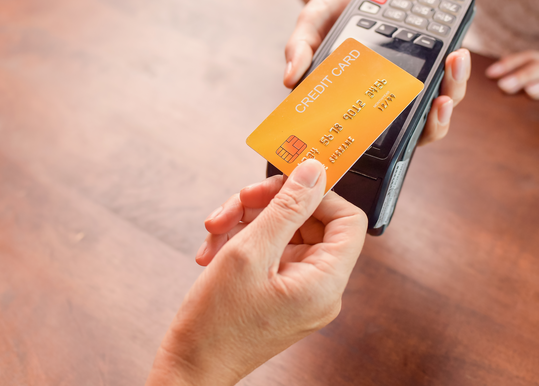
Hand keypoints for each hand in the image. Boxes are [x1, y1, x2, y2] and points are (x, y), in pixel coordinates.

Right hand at [146, 160, 367, 385]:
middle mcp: (320, 287)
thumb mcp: (249, 253)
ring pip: (285, 232)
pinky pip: (271, 251)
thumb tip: (313, 172)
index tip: (287, 181)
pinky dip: (243, 242)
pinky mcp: (281, 292)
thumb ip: (286, 207)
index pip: (347, 219)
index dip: (319, 193)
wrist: (190, 367)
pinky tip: (214, 251)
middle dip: (269, 205)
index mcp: (325, 282)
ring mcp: (300, 290)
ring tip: (215, 232)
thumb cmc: (216, 324)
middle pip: (310, 220)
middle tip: (238, 202)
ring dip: (248, 222)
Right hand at [284, 0, 470, 146]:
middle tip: (441, 100)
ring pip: (440, 100)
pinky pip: (447, 75)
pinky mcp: (428, 60)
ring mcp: (411, 81)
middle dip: (437, 118)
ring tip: (455, 65)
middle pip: (420, 125)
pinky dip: (455, 68)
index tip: (403, 131)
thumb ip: (301, 47)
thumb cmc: (329, 12)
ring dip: (453, 88)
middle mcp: (390, 98)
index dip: (401, 140)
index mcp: (362, 102)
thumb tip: (289, 78)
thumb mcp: (311, 24)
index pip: (383, 135)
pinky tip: (456, 51)